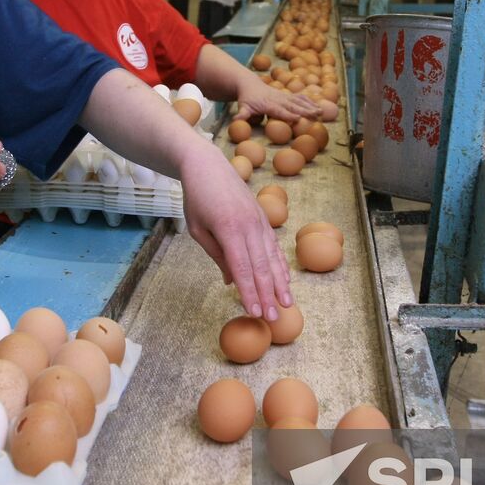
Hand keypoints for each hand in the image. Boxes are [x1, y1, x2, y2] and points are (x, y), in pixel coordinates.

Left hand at [179, 149, 291, 320]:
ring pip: (273, 258)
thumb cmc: (197, 199)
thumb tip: (230, 282)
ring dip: (280, 283)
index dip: (249, 293)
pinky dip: (281, 264)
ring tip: (287, 304)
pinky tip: (286, 280)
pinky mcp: (264, 219)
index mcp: (228, 230)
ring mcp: (260, 221)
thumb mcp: (198, 230)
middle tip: (273, 318)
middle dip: (268, 295)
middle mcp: (249, 226)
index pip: (241, 269)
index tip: (254, 313)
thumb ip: (216, 255)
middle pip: (261, 267)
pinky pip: (275, 246)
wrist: (208, 166)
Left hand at [234, 75, 324, 123]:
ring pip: (299, 101)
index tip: (298, 119)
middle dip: (305, 111)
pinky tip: (319, 106)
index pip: (280, 111)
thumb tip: (236, 121)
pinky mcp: (287, 95)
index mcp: (268, 104)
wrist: (249, 84)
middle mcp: (278, 99)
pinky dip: (310, 101)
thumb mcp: (243, 107)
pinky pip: (300, 98)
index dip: (288, 115)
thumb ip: (241, 114)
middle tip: (316, 116)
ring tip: (322, 111)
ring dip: (311, 106)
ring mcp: (284, 96)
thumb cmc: (246, 99)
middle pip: (293, 106)